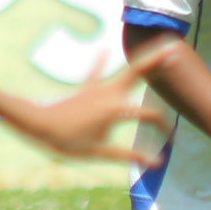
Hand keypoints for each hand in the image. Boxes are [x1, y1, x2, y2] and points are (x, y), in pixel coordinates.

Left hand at [15, 49, 173, 163]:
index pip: (149, 115)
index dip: (164, 128)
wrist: (37, 125)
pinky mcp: (85, 90)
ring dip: (140, 59)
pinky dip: (99, 61)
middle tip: (174, 51)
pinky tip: (103, 49)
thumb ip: (128, 155)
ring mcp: (97, 89)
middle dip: (155, 62)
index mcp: (114, 109)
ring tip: (155, 47)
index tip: (170, 142)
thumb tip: (157, 162)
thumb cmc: (66, 141)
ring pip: (123, 70)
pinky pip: (94, 73)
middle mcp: (109, 93)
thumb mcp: (98, 153)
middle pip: (138, 74)